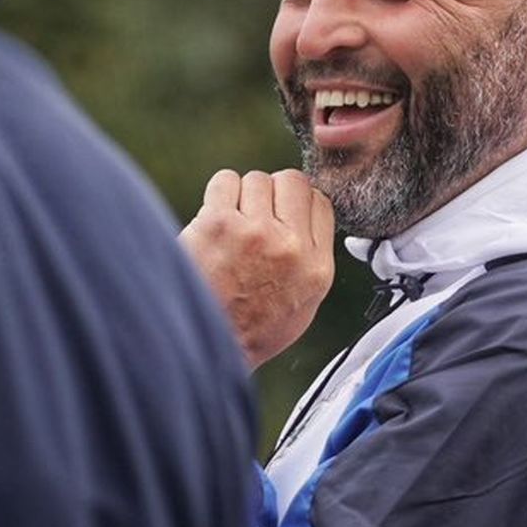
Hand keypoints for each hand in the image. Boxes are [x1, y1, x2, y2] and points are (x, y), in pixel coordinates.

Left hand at [181, 169, 335, 367]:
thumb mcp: (303, 301)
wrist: (206, 346)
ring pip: (256, 179)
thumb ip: (311, 256)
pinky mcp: (218, 223)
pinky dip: (218, 194)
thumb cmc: (250, 328)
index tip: (282, 212)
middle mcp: (290, 246)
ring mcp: (254, 232)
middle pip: (291, 182)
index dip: (298, 201)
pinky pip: (225, 181)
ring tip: (231, 224)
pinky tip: (213, 220)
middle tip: (254, 215)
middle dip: (272, 193)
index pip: (320, 202)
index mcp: (316, 266)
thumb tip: (306, 214)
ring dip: (242, 195)